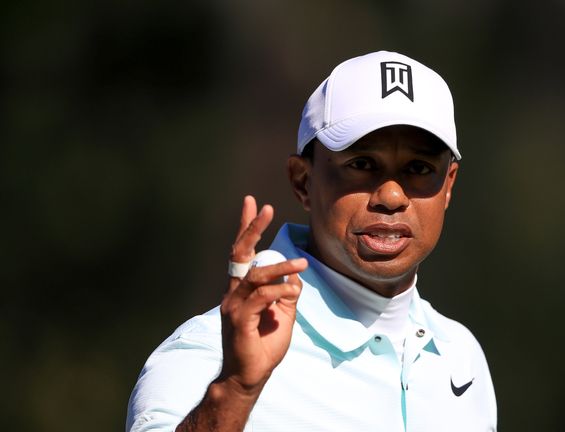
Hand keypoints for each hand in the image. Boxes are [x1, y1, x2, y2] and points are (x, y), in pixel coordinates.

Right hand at [218, 196, 307, 394]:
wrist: (249, 376)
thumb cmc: (264, 345)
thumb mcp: (284, 314)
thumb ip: (288, 294)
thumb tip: (296, 276)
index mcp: (242, 289)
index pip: (243, 252)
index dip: (247, 227)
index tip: (253, 203)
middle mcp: (234, 292)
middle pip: (240, 253)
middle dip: (252, 228)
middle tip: (266, 208)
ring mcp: (233, 305)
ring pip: (255, 275)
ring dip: (281, 267)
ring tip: (302, 263)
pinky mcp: (239, 320)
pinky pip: (259, 297)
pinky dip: (277, 291)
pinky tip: (291, 292)